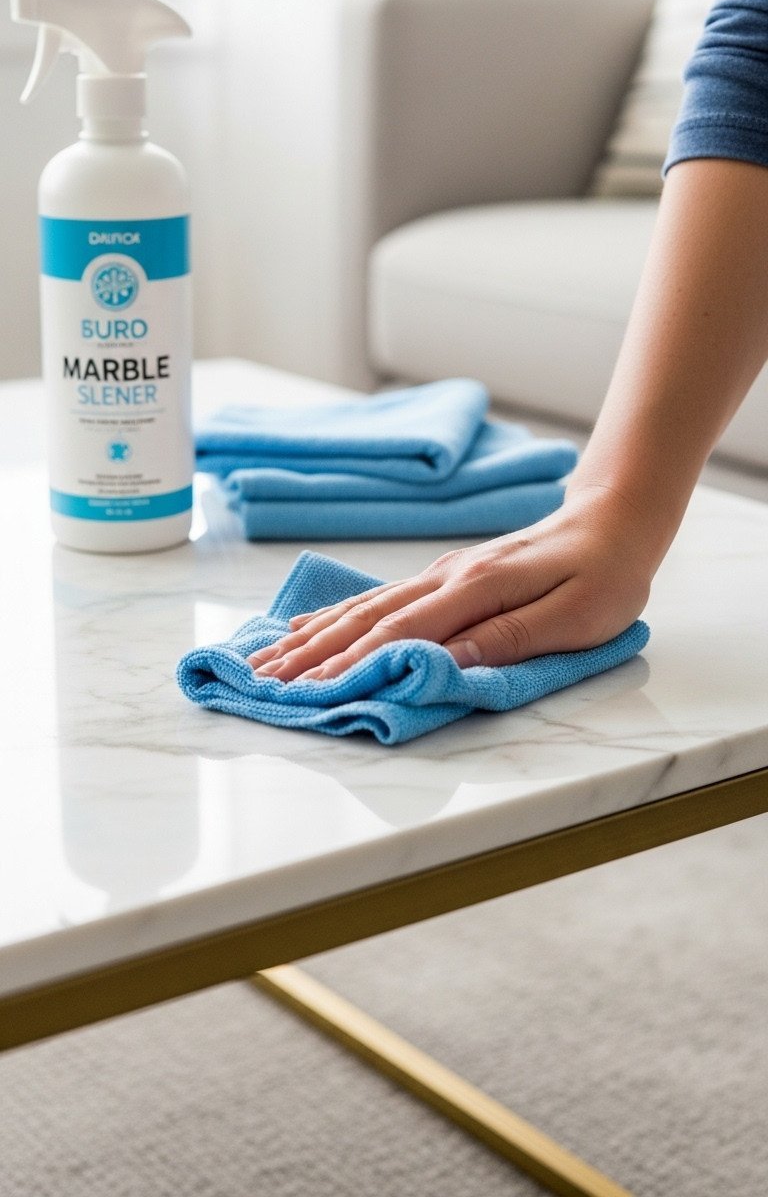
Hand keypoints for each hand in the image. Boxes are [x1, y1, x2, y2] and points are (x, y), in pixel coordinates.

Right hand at [247, 485, 657, 681]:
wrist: (613, 518)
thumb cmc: (604, 574)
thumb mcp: (576, 616)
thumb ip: (510, 638)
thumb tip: (445, 662)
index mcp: (476, 589)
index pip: (402, 633)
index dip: (354, 664)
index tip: (311, 691)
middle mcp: (446, 578)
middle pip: (366, 620)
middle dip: (312, 654)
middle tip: (263, 682)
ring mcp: (440, 575)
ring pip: (362, 608)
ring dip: (312, 637)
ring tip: (266, 660)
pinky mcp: (443, 577)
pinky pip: (376, 598)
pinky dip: (333, 615)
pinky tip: (304, 626)